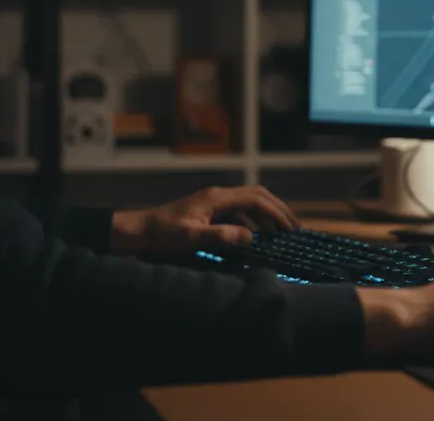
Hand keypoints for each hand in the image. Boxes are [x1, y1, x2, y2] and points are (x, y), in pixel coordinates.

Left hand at [109, 185, 299, 259]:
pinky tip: (256, 237)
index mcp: (217, 198)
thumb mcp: (192, 238)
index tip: (290, 229)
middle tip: (294, 227)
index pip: (255, 199)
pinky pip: (238, 212)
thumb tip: (252, 237)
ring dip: (267, 215)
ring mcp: (213, 202)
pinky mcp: (209, 211)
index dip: (276, 212)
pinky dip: (253, 222)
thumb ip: (222, 236)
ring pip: (249, 202)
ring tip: (281, 232)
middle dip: (277, 210)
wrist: (139, 231)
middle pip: (257, 195)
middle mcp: (218, 195)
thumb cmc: (163, 235)